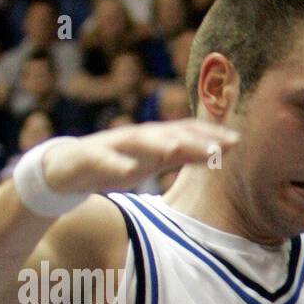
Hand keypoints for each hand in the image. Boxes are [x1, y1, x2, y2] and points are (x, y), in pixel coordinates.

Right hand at [40, 119, 239, 196]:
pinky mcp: (89, 157)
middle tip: (220, 147)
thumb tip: (218, 150)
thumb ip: (183, 154)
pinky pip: (102, 160)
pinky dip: (115, 163)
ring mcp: (113, 145)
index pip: (188, 133)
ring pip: (138, 141)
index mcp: (154, 139)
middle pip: (169, 135)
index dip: (211, 136)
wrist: (66, 168)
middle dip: (195, 140)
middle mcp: (137, 137)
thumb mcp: (155, 161)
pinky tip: (126, 170)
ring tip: (178, 149)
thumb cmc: (118, 162)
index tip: (237, 142)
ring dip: (159, 144)